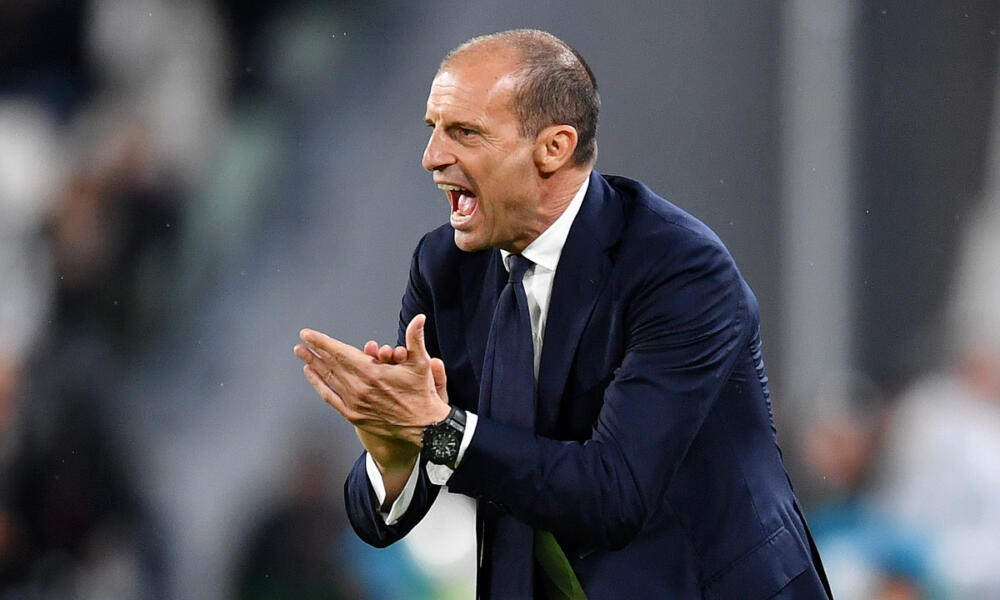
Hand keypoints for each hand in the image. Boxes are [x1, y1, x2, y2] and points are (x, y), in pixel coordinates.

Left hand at [294, 314, 450, 447]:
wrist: (423, 427)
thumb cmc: (421, 394)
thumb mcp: (422, 363)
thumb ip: (416, 338)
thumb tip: (419, 318)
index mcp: (372, 372)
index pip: (340, 353)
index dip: (323, 342)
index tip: (309, 334)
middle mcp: (359, 387)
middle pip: (330, 364)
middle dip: (314, 351)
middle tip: (302, 341)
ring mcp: (354, 402)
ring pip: (328, 379)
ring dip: (313, 364)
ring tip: (302, 354)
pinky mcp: (353, 415)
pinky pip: (330, 397)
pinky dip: (319, 385)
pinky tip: (312, 375)